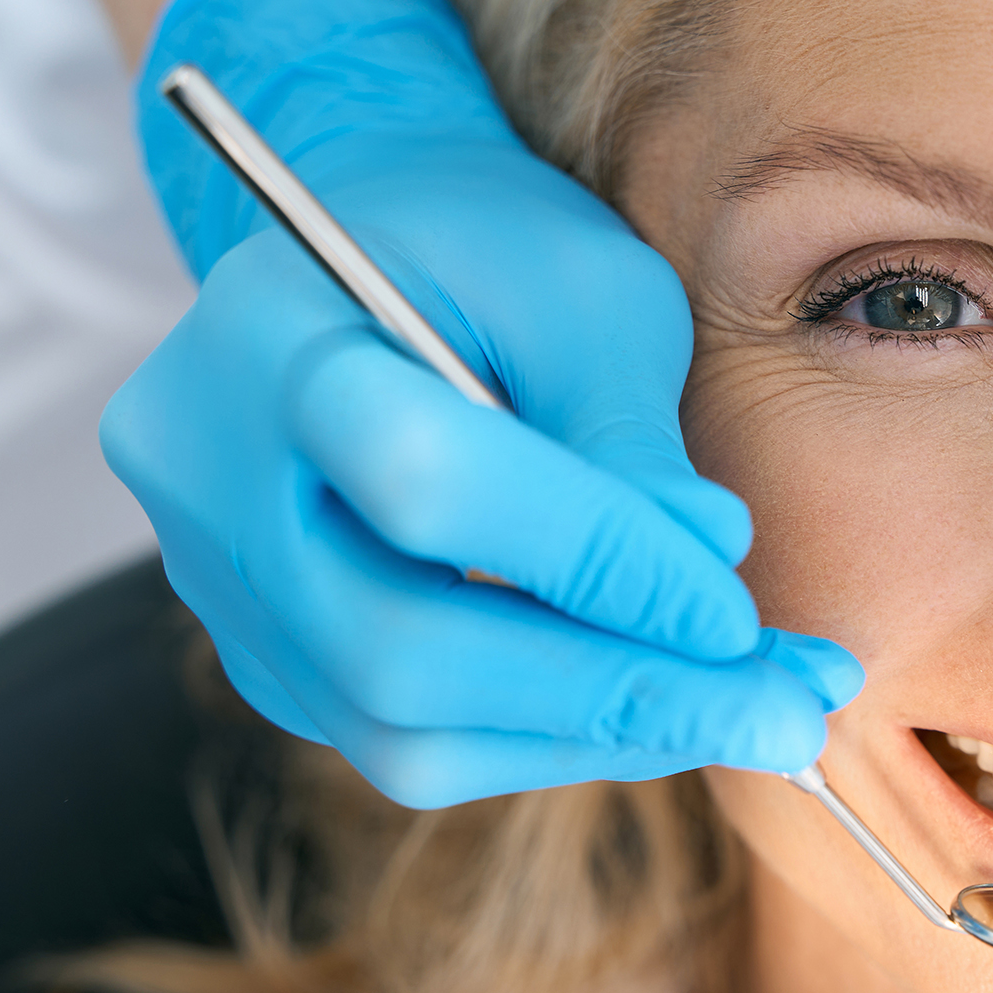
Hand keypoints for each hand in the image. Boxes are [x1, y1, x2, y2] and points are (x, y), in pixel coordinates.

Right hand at [102, 0, 859, 807]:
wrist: (366, 251)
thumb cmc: (491, 249)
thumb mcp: (590, 289)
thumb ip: (634, 441)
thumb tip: (710, 607)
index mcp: (270, 341)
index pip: (430, 488)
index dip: (597, 564)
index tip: (742, 614)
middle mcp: (206, 480)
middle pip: (400, 650)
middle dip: (613, 692)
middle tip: (787, 711)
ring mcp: (219, 584)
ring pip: (403, 732)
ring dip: (597, 737)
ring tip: (754, 709)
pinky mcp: (263, 655)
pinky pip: (406, 743)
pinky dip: (548, 736)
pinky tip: (660, 700)